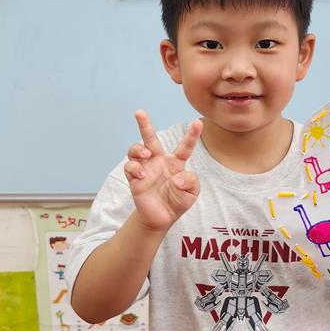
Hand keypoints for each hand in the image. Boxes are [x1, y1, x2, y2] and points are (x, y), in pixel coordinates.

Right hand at [123, 110, 202, 231]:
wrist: (162, 218)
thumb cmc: (177, 201)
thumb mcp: (192, 192)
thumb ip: (191, 182)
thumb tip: (177, 179)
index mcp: (175, 162)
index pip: (184, 146)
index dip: (192, 135)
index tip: (199, 123)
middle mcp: (158, 161)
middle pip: (149, 138)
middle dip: (144, 124)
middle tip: (139, 112)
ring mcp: (145, 168)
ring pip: (136, 149)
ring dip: (139, 149)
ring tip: (146, 155)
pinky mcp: (135, 178)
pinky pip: (130, 167)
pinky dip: (135, 169)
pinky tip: (142, 176)